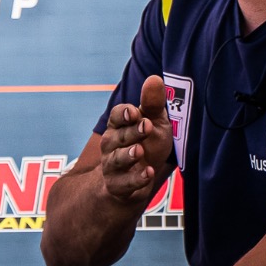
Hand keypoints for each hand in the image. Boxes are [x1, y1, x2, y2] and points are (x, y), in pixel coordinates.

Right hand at [98, 74, 173, 206]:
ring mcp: (112, 166)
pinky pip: (124, 183)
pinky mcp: (118, 186)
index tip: (135, 112)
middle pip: (118, 136)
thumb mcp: (154, 124)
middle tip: (146, 126)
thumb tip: (154, 79)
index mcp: (119, 126)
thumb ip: (152, 104)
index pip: (117, 116)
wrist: (134, 182)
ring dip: (128, 155)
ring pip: (117, 160)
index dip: (124, 114)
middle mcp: (111, 145)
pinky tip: (147, 173)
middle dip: (132, 132)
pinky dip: (135, 179)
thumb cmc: (146, 145)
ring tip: (139, 151)